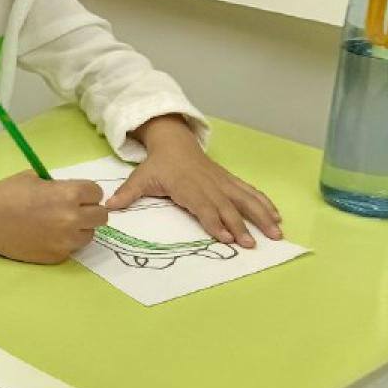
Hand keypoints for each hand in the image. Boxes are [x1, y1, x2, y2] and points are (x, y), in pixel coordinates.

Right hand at [0, 173, 107, 263]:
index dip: (86, 193)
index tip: (77, 196)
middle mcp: (72, 218)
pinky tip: (45, 236)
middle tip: (74, 211)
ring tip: (58, 225)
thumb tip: (72, 195)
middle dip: (89, 211)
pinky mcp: (56, 256)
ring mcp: (65, 240)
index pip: (97, 194)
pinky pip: (70, 249)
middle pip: (101, 217)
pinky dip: (63, 243)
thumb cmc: (7, 193)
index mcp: (69, 194)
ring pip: (88, 235)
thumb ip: (59, 187)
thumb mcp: (36, 179)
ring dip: (79, 229)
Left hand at [105, 115, 281, 247]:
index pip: (203, 206)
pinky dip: (264, 203)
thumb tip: (109, 206)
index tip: (226, 236)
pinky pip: (250, 192)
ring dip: (261, 216)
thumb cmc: (158, 165)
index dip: (214, 221)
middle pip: (227, 207)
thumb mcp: (140, 177)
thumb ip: (128, 193)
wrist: (174, 142)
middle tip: (251, 244)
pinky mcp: (229, 181)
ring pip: (245, 199)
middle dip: (240, 225)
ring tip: (276, 233)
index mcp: (187, 185)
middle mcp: (208, 184)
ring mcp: (222, 182)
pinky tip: (277, 216)